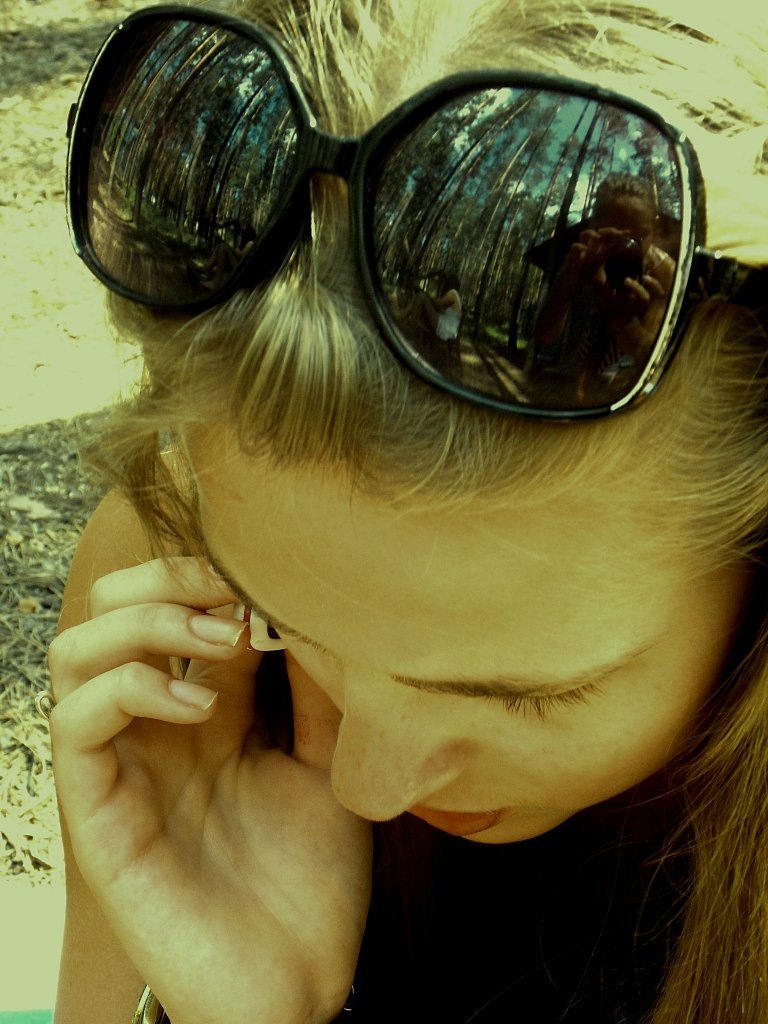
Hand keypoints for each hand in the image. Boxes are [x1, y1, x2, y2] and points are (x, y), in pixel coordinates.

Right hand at [49, 557, 371, 1023]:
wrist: (297, 984)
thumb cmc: (312, 879)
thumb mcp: (327, 764)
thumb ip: (313, 691)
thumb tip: (310, 605)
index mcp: (209, 709)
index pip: (181, 605)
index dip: (216, 572)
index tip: (275, 572)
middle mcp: (156, 726)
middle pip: (113, 608)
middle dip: (167, 578)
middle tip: (233, 593)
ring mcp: (123, 765)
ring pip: (76, 651)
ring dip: (146, 623)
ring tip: (220, 642)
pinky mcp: (99, 813)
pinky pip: (75, 726)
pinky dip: (130, 690)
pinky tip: (198, 709)